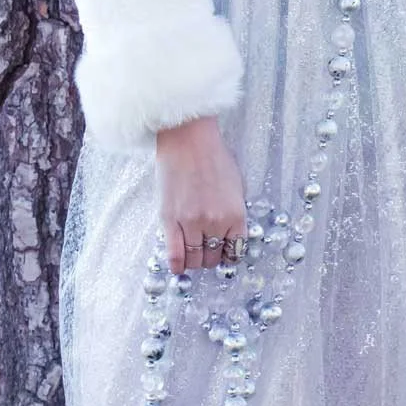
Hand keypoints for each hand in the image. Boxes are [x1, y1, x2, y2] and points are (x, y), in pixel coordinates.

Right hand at [154, 115, 246, 274]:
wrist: (188, 139)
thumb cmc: (213, 155)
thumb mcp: (236, 184)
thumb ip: (234, 212)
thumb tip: (230, 233)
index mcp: (236, 214)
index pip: (235, 250)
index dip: (229, 255)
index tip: (225, 254)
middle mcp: (215, 223)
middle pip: (213, 257)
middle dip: (211, 257)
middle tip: (207, 251)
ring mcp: (191, 223)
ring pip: (194, 258)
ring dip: (195, 261)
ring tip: (193, 254)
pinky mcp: (170, 220)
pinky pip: (174, 254)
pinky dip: (177, 265)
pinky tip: (179, 266)